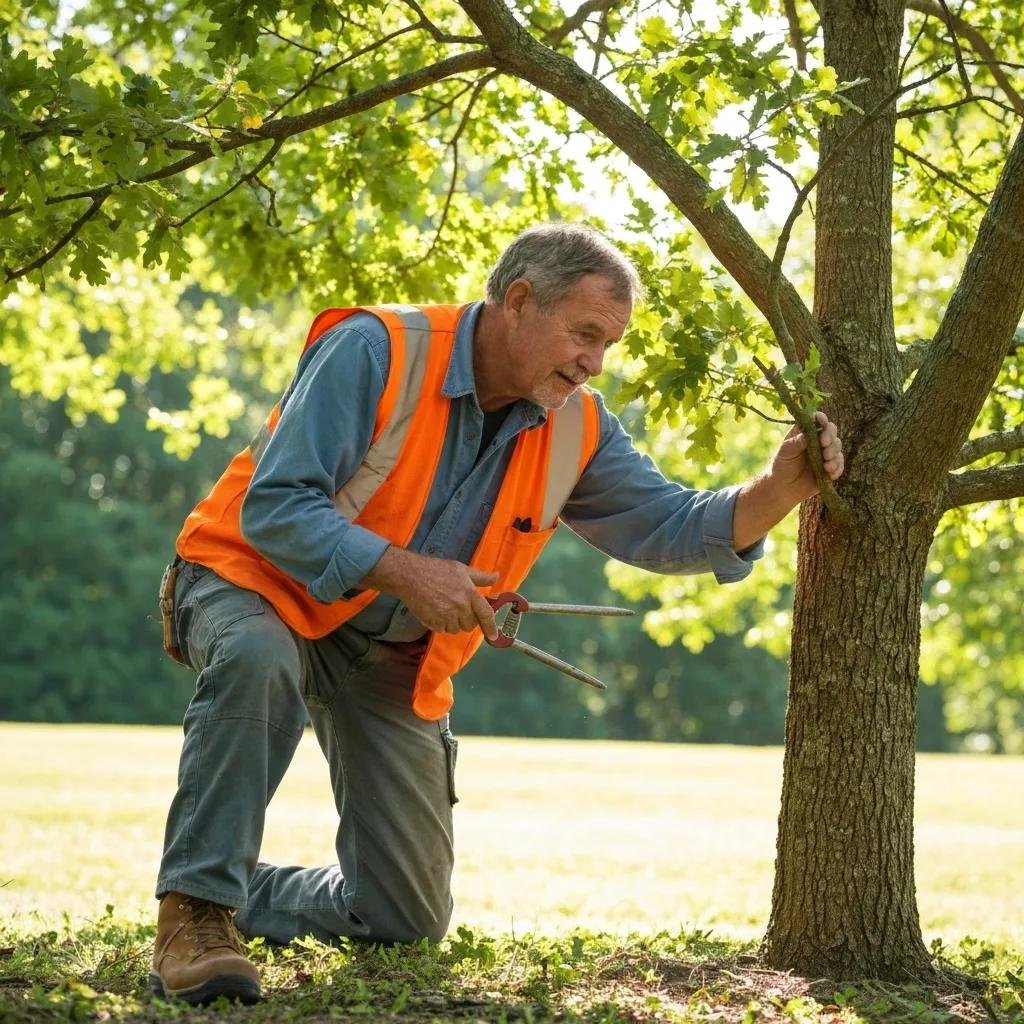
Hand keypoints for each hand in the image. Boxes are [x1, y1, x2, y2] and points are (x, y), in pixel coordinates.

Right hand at [361, 546, 498, 638]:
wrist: (411, 576)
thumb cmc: (437, 570)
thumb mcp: (461, 569)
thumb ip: (481, 577)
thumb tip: (497, 576)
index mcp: (470, 593)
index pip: (486, 614)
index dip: (491, 627)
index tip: (494, 636)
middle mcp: (461, 607)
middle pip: (470, 625)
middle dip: (466, 620)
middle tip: (457, 608)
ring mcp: (447, 616)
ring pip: (456, 629)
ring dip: (452, 622)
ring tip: (443, 607)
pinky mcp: (434, 622)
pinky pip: (442, 630)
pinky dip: (439, 624)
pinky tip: (434, 610)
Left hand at [769, 411, 844, 502]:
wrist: (783, 488)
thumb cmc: (781, 466)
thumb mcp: (785, 452)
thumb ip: (795, 443)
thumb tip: (808, 436)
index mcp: (805, 432)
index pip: (816, 420)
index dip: (821, 419)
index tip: (822, 423)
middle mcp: (817, 440)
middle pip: (831, 431)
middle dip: (830, 436)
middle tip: (824, 444)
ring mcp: (825, 453)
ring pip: (837, 446)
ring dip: (834, 453)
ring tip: (825, 463)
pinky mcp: (830, 467)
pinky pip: (839, 464)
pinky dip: (837, 467)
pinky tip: (829, 472)